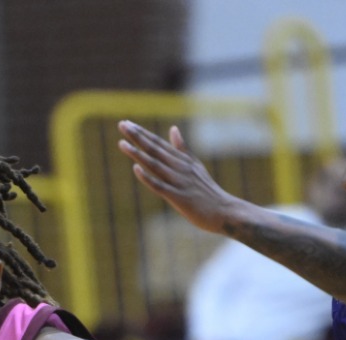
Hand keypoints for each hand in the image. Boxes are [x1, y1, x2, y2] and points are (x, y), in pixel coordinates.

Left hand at [117, 121, 240, 233]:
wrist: (223, 211)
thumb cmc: (207, 190)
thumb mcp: (195, 165)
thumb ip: (182, 148)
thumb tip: (173, 128)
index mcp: (182, 160)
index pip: (159, 144)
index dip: (143, 133)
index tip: (127, 123)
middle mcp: (180, 168)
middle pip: (155, 150)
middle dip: (137, 137)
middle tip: (122, 124)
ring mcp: (179, 182)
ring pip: (155, 165)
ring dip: (138, 154)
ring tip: (122, 143)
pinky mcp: (179, 198)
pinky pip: (160, 186)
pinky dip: (148, 178)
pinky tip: (136, 169)